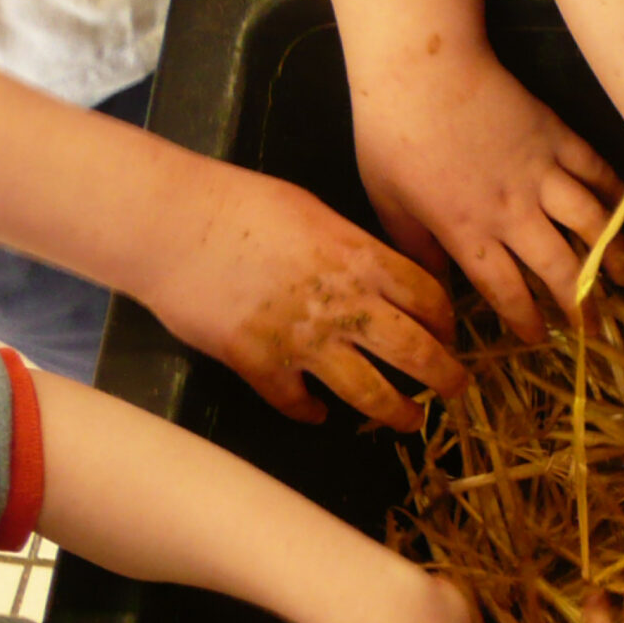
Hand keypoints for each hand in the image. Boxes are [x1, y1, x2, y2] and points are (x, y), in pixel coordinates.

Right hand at [146, 162, 466, 431]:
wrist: (168, 223)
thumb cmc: (235, 203)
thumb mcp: (311, 209)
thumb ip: (351, 246)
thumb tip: (375, 267)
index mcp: (361, 259)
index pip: (429, 299)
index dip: (446, 323)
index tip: (449, 335)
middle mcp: (345, 305)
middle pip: (417, 353)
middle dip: (446, 377)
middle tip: (456, 389)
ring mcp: (305, 341)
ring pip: (372, 393)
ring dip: (398, 412)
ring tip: (410, 419)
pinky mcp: (262, 366)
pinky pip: (298, 403)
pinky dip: (311, 412)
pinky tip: (318, 413)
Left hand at [351, 45, 623, 342]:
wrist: (419, 66)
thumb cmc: (390, 132)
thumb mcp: (388, 201)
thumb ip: (416, 249)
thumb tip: (431, 288)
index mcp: (468, 231)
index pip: (507, 290)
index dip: (526, 319)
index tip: (538, 337)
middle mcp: (513, 211)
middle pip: (559, 267)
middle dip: (581, 303)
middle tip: (594, 325)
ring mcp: (541, 172)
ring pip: (591, 224)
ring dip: (613, 254)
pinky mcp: (555, 136)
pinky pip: (596, 170)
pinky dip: (616, 193)